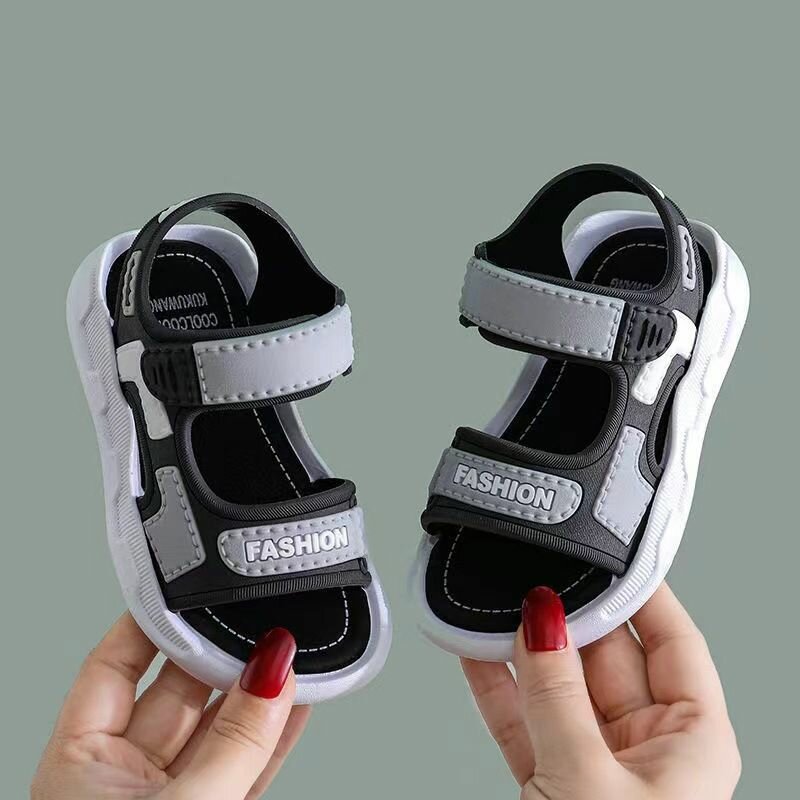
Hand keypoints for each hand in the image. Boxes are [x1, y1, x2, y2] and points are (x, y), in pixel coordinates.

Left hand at [31, 613, 308, 799]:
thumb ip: (232, 743)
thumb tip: (274, 673)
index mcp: (81, 767)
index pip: (111, 669)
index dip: (148, 624)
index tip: (188, 587)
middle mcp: (124, 779)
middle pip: (177, 693)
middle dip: (221, 656)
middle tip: (264, 621)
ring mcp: (174, 798)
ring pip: (220, 728)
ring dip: (259, 696)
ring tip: (294, 656)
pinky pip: (249, 764)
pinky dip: (277, 735)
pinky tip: (300, 703)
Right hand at [462, 584, 740, 798]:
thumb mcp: (587, 780)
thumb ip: (558, 697)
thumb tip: (541, 620)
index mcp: (691, 743)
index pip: (674, 643)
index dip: (641, 594)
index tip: (606, 553)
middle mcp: (647, 749)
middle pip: (607, 657)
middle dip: (567, 618)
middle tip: (531, 577)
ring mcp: (595, 763)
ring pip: (557, 686)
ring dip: (522, 650)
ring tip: (493, 606)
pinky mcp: (550, 780)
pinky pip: (522, 718)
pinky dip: (497, 686)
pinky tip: (474, 649)